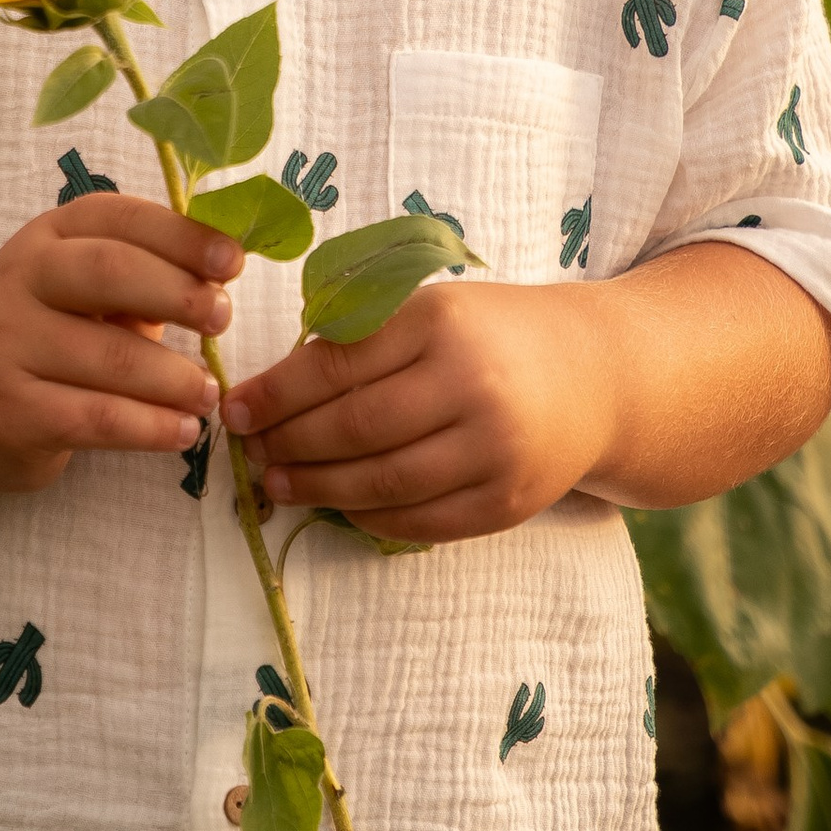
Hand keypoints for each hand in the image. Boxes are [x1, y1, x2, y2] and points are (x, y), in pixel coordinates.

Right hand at [0, 190, 241, 496]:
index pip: (118, 218)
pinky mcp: (11, 412)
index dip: (181, 235)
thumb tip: (219, 283)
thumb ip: (139, 278)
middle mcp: (19, 279)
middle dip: (179, 294)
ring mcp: (7, 346)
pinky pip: (98, 419)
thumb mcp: (78, 290)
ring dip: (176, 379)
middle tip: (223, 320)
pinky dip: (152, 428)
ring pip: (111, 358)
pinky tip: (183, 432)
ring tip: (209, 393)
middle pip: (110, 272)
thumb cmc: (42, 333)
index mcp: (46, 236)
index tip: (232, 262)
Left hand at [221, 279, 623, 545]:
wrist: (597, 375)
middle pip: (356, 428)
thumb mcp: (432, 309)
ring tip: (277, 481)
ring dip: (318, 487)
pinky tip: (337, 506)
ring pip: (384, 482)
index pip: (338, 365)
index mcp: (442, 322)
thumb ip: (362, 338)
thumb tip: (272, 388)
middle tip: (248, 451)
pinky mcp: (509, 502)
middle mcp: (472, 385)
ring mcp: (495, 450)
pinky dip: (370, 518)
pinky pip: (421, 521)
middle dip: (289, 443)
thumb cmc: (492, 335)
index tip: (234, 408)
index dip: (276, 393)